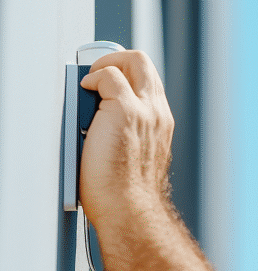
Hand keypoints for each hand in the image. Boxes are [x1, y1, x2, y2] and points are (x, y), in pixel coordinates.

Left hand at [78, 50, 174, 228]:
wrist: (129, 210)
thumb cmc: (124, 195)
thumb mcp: (133, 159)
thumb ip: (126, 136)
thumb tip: (97, 125)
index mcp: (161, 125)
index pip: (148, 84)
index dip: (126, 78)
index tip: (106, 87)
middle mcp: (159, 114)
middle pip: (144, 64)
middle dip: (116, 60)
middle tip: (95, 75)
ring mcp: (146, 110)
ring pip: (132, 61)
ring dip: (105, 65)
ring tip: (88, 82)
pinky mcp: (126, 111)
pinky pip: (108, 76)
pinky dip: (93, 79)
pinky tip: (83, 90)